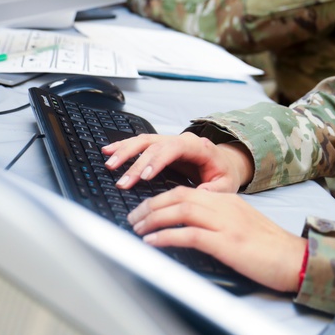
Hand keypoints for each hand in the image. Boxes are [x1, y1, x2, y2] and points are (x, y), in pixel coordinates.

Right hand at [102, 132, 253, 192]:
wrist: (224, 163)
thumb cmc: (224, 174)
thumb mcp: (226, 185)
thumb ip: (214, 190)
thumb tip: (199, 194)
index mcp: (199, 147)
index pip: (175, 148)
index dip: (158, 161)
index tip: (145, 176)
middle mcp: (182, 140)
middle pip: (155, 146)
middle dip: (137, 164)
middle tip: (124, 181)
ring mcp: (170, 142)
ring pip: (144, 141)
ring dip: (125, 152)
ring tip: (110, 164)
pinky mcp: (161, 147)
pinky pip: (140, 143)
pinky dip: (123, 146)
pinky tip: (109, 150)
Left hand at [129, 187, 306, 292]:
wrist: (296, 260)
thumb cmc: (271, 249)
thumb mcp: (242, 227)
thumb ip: (219, 222)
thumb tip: (190, 229)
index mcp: (228, 200)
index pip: (187, 191)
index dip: (160, 199)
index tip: (144, 210)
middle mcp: (225, 206)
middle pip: (179, 196)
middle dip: (151, 206)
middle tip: (133, 218)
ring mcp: (226, 223)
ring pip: (181, 210)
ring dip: (153, 218)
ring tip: (137, 229)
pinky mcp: (227, 242)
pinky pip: (189, 234)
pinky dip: (166, 236)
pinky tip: (152, 242)